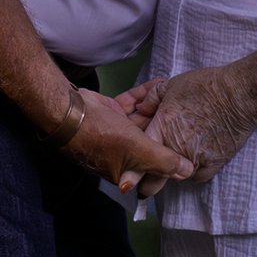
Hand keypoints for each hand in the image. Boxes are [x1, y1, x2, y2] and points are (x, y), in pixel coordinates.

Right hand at [59, 88, 194, 188]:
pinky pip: (132, 103)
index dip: (171, 152)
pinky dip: (144, 95)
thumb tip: (187, 172)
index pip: (156, 164)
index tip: (187, 138)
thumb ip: (163, 161)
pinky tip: (159, 84)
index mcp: (128, 169)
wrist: (69, 113)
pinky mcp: (111, 112)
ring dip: (156, 107)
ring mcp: (116, 131)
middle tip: (184, 112)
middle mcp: (122, 152)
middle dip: (166, 126)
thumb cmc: (102, 137)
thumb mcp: (139, 151)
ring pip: (143, 119)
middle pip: (151, 139)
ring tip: (174, 95)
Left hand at [123, 66, 256, 196]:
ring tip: (176, 156)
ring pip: (175, 178)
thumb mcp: (172, 85)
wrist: (240, 96)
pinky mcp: (211, 167)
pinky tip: (195, 154)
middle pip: (154, 182)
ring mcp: (194, 161)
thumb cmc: (206, 87)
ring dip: (172, 172)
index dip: (131, 174)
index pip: (139, 160)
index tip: (127, 180)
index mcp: (161, 130)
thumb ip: (151, 99)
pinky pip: (194, 176)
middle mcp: (175, 150)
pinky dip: (192, 169)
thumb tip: (141, 108)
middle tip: (149, 176)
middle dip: (148, 182)